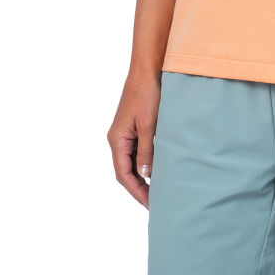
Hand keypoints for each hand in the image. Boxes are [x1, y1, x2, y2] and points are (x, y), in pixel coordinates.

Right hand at [107, 72, 161, 208]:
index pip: (123, 174)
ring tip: (157, 190)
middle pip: (125, 170)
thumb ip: (146, 151)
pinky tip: (156, 169)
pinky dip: (145, 163)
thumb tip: (145, 176)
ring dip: (142, 176)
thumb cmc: (146, 94)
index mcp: (117, 140)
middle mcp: (117, 139)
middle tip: (155, 202)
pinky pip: (136, 151)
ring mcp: (125, 133)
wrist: (147, 70)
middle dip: (138, 187)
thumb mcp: (148, 125)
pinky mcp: (133, 127)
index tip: (149, 204)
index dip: (136, 191)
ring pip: (131, 162)